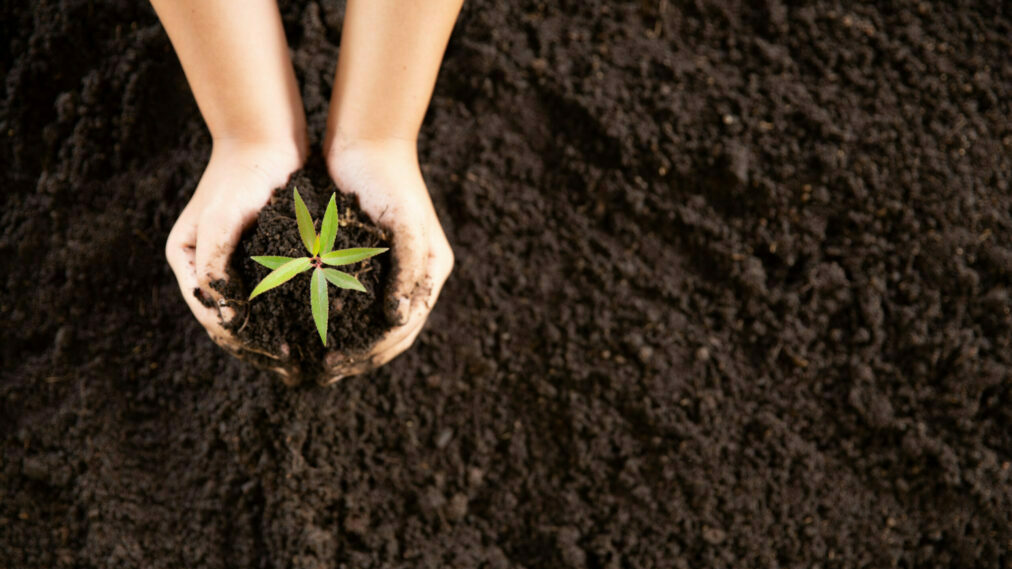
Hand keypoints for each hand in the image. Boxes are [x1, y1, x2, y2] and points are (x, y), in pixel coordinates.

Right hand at [165, 140, 303, 375]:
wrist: (265, 137)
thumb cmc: (240, 175)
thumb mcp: (222, 219)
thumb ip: (216, 265)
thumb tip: (224, 317)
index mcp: (187, 260)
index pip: (211, 316)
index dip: (243, 341)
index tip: (278, 355)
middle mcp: (208, 266)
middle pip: (231, 322)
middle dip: (260, 347)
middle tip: (295, 366)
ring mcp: (236, 262)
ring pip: (254, 312)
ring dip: (276, 335)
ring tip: (307, 356)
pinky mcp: (264, 255)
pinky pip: (274, 293)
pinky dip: (290, 312)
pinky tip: (316, 326)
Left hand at [322, 139, 453, 381]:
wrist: (367, 140)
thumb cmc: (390, 179)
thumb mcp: (404, 224)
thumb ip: (408, 271)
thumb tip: (398, 320)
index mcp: (431, 271)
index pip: (406, 328)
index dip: (374, 351)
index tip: (338, 364)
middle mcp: (413, 275)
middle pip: (390, 333)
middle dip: (359, 356)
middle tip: (323, 372)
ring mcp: (390, 269)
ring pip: (369, 322)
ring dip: (347, 344)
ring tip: (315, 361)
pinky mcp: (363, 259)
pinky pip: (352, 300)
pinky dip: (335, 318)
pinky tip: (308, 327)